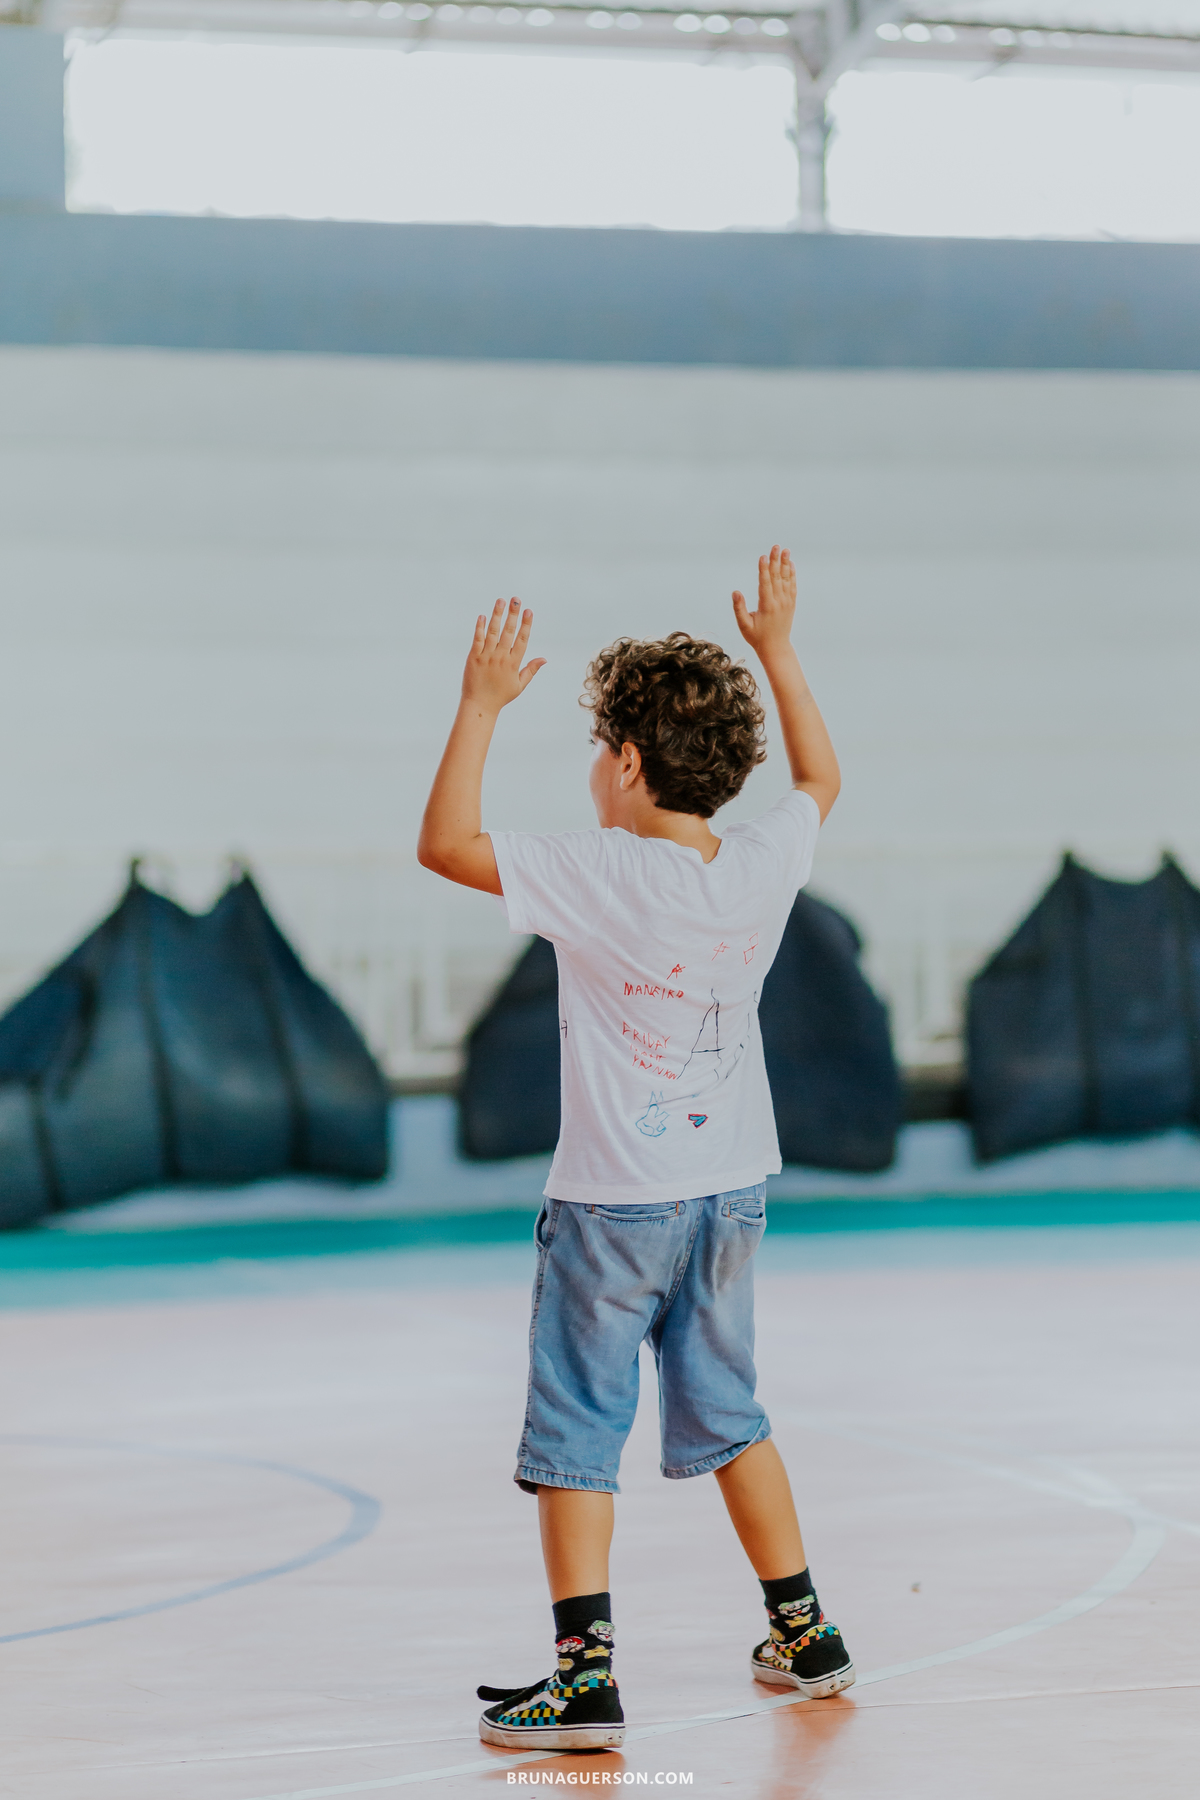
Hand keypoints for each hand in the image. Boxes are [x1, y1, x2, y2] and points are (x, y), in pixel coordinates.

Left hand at [463, 598, 545, 712]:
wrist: (479, 705)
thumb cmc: (500, 696)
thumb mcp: (519, 685)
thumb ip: (531, 670)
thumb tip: (544, 658)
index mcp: (513, 664)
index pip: (522, 640)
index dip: (526, 625)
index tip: (529, 611)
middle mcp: (500, 658)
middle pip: (509, 632)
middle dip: (513, 615)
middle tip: (516, 600)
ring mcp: (486, 657)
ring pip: (493, 632)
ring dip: (497, 615)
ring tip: (501, 601)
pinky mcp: (473, 657)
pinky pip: (477, 639)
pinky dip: (480, 627)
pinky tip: (483, 616)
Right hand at [732, 546, 795, 665]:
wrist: (776, 648)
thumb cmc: (757, 637)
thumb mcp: (744, 625)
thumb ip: (739, 608)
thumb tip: (735, 592)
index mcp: (767, 606)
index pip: (765, 583)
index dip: (764, 569)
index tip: (763, 556)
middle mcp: (779, 602)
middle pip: (777, 577)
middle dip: (776, 561)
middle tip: (776, 546)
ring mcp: (787, 602)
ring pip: (786, 579)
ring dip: (785, 564)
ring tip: (785, 550)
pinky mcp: (791, 604)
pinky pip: (792, 586)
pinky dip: (792, 574)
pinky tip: (790, 564)